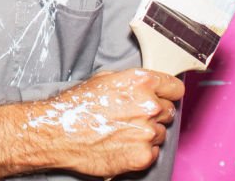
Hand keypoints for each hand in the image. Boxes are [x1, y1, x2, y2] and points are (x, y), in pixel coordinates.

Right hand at [36, 68, 183, 176]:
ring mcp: (147, 132)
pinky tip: (123, 144)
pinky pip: (153, 152)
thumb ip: (132, 82)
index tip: (166, 96)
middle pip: (169, 111)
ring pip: (161, 133)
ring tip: (123, 131)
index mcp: (140, 82)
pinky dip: (141, 150)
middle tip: (134, 116)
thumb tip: (147, 87)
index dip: (168, 92)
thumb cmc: (79, 104)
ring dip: (147, 132)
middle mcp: (148, 106)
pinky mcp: (142, 156)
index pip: (174, 87)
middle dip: (156, 113)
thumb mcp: (105, 79)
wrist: (60, 132)